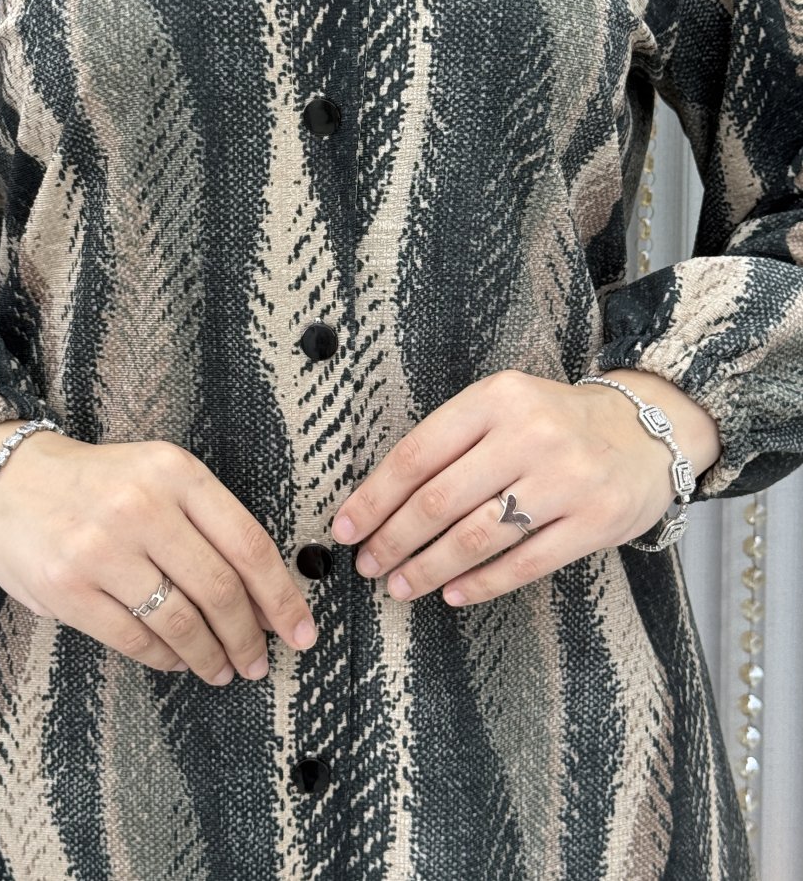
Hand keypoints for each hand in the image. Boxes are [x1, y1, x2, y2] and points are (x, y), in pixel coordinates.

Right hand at [0, 424, 317, 684]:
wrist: (9, 480)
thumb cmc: (99, 484)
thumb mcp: (159, 478)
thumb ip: (209, 526)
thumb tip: (265, 597)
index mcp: (176, 473)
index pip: (249, 544)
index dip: (282, 596)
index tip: (302, 630)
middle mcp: (142, 506)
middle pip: (219, 588)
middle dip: (250, 636)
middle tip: (259, 661)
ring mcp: (101, 548)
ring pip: (180, 620)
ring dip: (210, 656)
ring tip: (223, 669)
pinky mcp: (67, 588)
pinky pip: (134, 638)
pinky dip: (165, 658)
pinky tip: (177, 660)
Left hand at [329, 367, 720, 606]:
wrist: (647, 430)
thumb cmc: (557, 422)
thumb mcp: (504, 406)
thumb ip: (452, 442)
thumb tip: (382, 500)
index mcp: (496, 398)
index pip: (418, 453)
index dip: (374, 497)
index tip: (345, 528)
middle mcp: (530, 434)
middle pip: (440, 499)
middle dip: (394, 539)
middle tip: (369, 565)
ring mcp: (566, 479)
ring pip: (477, 536)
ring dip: (429, 567)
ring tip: (401, 585)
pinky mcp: (595, 522)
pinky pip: (525, 563)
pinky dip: (481, 584)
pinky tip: (452, 593)